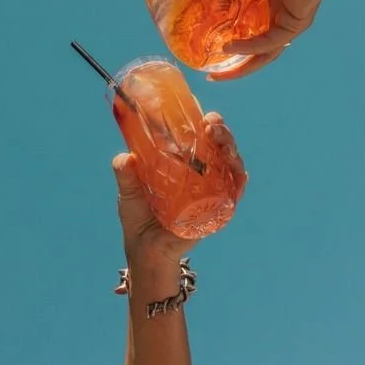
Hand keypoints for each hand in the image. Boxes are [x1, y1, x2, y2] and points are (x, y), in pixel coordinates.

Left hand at [112, 112, 246, 290]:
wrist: (146, 252)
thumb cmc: (139, 219)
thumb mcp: (130, 191)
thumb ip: (125, 173)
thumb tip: (124, 158)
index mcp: (183, 165)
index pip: (200, 138)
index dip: (206, 123)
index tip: (203, 113)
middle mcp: (202, 175)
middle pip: (220, 147)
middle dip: (222, 132)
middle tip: (212, 124)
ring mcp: (212, 192)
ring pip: (231, 165)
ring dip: (231, 150)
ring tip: (222, 141)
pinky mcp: (217, 211)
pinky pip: (234, 193)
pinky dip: (239, 181)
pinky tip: (239, 172)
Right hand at [173, 0, 348, 79]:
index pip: (243, 23)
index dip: (224, 34)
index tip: (201, 41)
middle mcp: (275, 10)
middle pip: (252, 47)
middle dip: (231, 65)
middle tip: (208, 72)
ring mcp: (286, 18)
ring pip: (263, 54)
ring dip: (241, 67)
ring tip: (217, 73)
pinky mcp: (296, 22)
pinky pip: (271, 43)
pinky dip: (250, 48)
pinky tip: (231, 49)